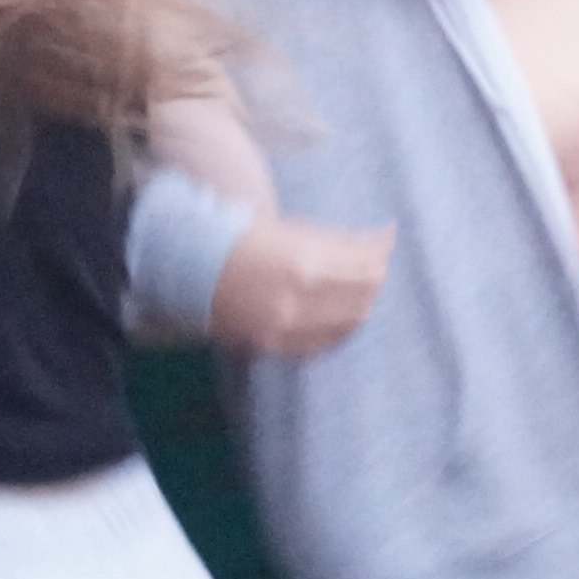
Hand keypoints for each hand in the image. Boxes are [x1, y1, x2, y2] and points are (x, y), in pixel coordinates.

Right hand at [213, 218, 394, 357]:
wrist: (191, 266)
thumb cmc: (248, 241)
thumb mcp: (298, 232)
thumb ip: (344, 241)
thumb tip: (386, 238)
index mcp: (304, 264)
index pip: (365, 270)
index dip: (380, 260)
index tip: (383, 250)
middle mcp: (296, 300)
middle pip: (362, 300)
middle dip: (374, 284)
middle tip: (375, 272)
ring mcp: (283, 327)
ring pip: (346, 326)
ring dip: (360, 308)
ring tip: (359, 293)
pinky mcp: (272, 345)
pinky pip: (321, 346)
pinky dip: (338, 332)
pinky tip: (339, 319)